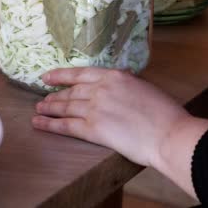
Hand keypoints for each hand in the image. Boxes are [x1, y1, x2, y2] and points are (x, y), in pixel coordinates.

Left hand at [32, 67, 189, 167]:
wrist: (168, 134)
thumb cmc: (165, 113)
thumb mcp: (144, 87)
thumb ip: (127, 84)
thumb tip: (121, 81)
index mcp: (114, 76)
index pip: (81, 73)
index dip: (61, 75)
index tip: (49, 76)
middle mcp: (100, 89)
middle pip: (71, 91)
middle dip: (55, 95)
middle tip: (43, 98)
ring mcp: (94, 108)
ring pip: (65, 107)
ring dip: (49, 108)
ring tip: (38, 109)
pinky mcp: (92, 129)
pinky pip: (66, 125)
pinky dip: (49, 124)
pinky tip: (38, 123)